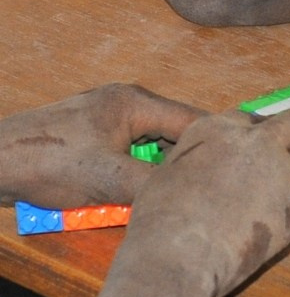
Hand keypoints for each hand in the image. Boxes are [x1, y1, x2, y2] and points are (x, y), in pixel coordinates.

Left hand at [0, 83, 203, 207]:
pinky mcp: (93, 133)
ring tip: (171, 191)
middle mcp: (127, 102)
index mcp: (135, 102)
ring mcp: (108, 116)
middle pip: (174, 130)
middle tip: (204, 185)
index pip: (192, 119)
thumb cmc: (48, 165)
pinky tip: (135, 190)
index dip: (215, 143)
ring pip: (152, 143)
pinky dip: (136, 170)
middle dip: (185, 159)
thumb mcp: (108, 181)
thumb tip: (193, 194)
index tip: (235, 167)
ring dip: (158, 167)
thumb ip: (155, 185)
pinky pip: (130, 150)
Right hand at [127, 108, 289, 296]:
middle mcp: (258, 144)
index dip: (254, 136)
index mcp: (221, 129)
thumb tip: (208, 164)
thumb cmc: (159, 218)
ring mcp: (280, 177)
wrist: (175, 255)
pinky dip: (284, 225)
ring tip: (282, 198)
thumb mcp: (169, 171)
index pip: (252, 118)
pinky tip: (260, 236)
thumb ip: (200, 157)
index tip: (252, 151)